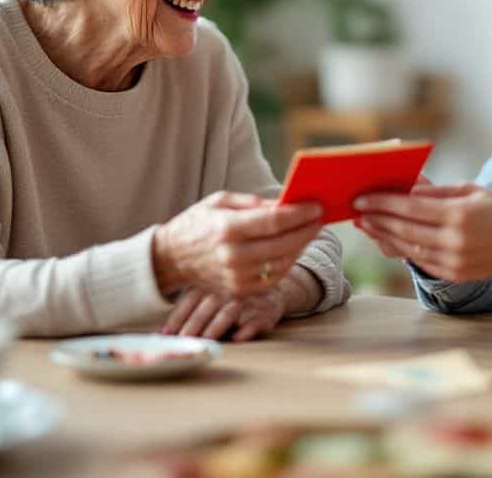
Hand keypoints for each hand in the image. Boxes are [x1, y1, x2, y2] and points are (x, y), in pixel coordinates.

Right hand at [152, 191, 322, 297]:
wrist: (172, 257)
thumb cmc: (197, 223)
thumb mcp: (220, 201)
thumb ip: (253, 203)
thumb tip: (285, 203)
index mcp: (227, 228)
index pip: (274, 221)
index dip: (300, 214)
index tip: (316, 207)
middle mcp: (232, 255)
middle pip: (283, 244)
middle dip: (306, 230)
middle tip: (320, 219)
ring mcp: (236, 277)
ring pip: (282, 263)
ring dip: (300, 247)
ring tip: (309, 232)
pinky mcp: (238, 290)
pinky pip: (273, 277)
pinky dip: (287, 262)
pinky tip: (293, 249)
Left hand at [160, 286, 285, 341]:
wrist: (271, 287)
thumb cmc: (230, 295)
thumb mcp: (209, 292)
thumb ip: (188, 308)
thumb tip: (160, 333)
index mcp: (210, 284)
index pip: (189, 300)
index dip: (177, 318)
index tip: (165, 335)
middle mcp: (226, 290)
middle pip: (207, 307)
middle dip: (193, 325)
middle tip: (182, 340)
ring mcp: (246, 300)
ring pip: (228, 313)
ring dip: (216, 328)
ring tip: (205, 341)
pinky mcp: (265, 311)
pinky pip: (255, 320)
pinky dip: (246, 330)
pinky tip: (237, 338)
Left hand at [353, 183, 491, 281]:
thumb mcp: (471, 190)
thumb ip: (436, 191)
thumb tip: (405, 189)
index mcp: (458, 214)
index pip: (409, 207)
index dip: (381, 203)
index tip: (361, 198)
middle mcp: (455, 240)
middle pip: (404, 229)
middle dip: (377, 220)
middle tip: (356, 212)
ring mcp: (455, 260)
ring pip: (409, 249)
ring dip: (384, 237)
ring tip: (367, 226)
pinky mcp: (456, 274)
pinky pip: (422, 261)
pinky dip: (403, 250)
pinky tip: (389, 240)